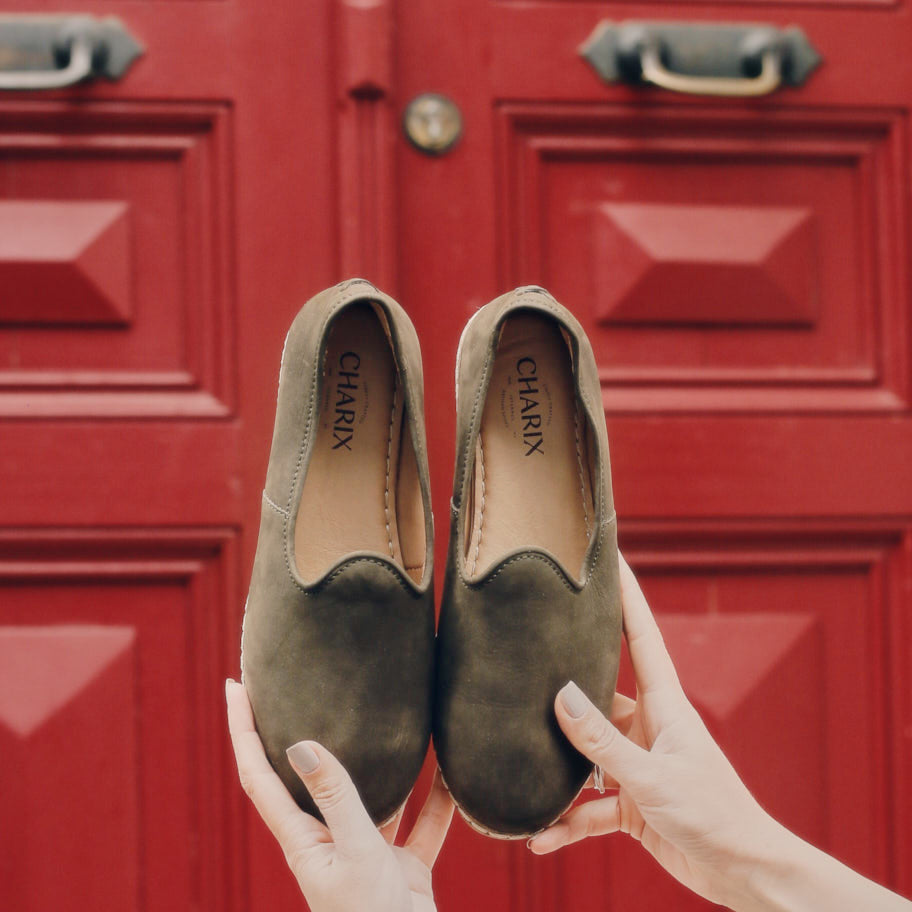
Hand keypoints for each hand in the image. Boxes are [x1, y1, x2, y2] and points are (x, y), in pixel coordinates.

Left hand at [226, 680, 453, 911]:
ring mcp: (366, 850)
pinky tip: (452, 768)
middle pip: (306, 776)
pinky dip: (437, 797)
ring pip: (371, 791)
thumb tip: (300, 743)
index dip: (242, 731)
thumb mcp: (357, 855)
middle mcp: (328, 839)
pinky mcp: (401, 864)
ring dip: (378, 758)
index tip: (234, 686)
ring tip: (386, 712)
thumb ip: (337, 798)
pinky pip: (421, 820)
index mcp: (302, 840)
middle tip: (299, 683)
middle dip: (298, 731)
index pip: (259, 775)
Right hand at [529, 553, 778, 907]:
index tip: (610, 556)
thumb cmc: (714, 815)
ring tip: (522, 775)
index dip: (627, 595)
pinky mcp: (631, 801)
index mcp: (663, 705)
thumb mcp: (652, 777)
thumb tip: (561, 696)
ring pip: (585, 756)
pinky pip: (589, 806)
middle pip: (597, 694)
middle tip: (525, 662)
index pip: (641, 635)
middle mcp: (646, 726)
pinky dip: (567, 822)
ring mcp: (637, 763)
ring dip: (558, 772)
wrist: (743, 873)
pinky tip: (542, 836)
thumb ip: (603, 741)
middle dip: (563, 684)